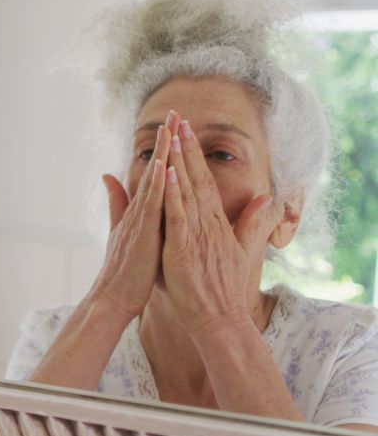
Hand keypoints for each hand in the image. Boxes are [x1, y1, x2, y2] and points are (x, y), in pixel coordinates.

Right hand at [87, 113, 172, 317]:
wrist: (114, 297)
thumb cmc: (125, 270)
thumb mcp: (122, 231)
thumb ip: (117, 203)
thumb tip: (108, 176)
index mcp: (142, 212)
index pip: (156, 174)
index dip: (164, 149)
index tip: (173, 125)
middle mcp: (141, 211)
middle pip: (155, 170)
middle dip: (165, 142)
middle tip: (173, 113)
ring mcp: (141, 221)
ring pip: (153, 181)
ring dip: (162, 154)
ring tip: (169, 128)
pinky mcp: (143, 234)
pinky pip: (152, 206)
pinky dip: (158, 185)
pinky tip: (163, 166)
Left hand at [161, 119, 279, 336]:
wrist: (218, 318)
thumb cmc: (220, 288)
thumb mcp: (238, 251)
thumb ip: (250, 223)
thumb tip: (267, 199)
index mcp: (216, 223)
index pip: (205, 181)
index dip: (196, 155)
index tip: (187, 130)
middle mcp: (208, 223)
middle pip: (197, 177)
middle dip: (187, 147)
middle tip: (179, 117)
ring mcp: (197, 234)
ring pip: (187, 190)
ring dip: (180, 160)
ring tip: (173, 133)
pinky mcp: (184, 248)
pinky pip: (178, 216)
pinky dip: (173, 194)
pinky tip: (167, 173)